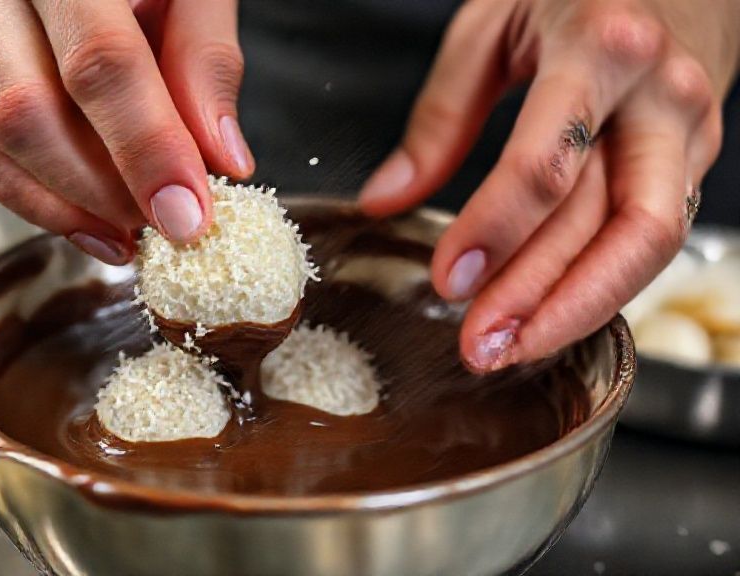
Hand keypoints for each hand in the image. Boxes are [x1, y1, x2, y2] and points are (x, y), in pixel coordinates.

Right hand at [0, 0, 253, 263]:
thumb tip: (220, 160)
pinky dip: (38, 202)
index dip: (146, 146)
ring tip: (134, 232)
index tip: (189, 213)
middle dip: (105, 189)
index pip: (99, 59)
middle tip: (168, 226)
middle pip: (28, 111)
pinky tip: (92, 224)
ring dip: (69, 207)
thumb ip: (205, 58)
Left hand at [360, 0, 739, 371]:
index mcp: (599, 48)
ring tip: (512, 346)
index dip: (495, 231)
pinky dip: (602, 283)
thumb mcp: (490, 26)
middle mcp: (660, 95)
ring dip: (578, 309)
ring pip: (647, 244)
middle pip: (610, 222)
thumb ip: (438, 117)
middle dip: (539, 297)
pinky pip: (654, 236)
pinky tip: (553, 312)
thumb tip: (385, 199)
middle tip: (479, 345)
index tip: (448, 280)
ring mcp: (690, 130)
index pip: (547, 164)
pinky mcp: (697, 158)